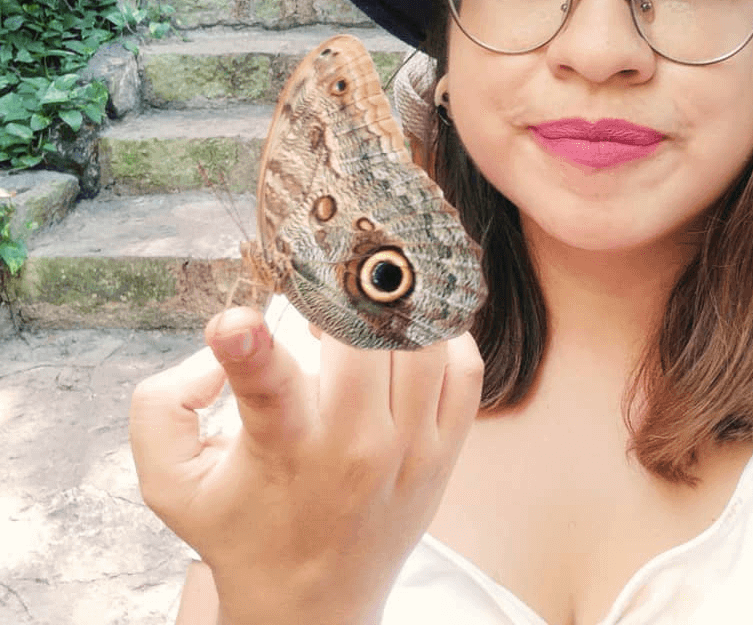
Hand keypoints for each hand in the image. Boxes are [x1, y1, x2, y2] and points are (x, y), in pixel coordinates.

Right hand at [129, 306, 482, 624]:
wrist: (309, 602)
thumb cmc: (240, 526)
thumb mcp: (171, 482)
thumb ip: (164, 404)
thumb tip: (222, 339)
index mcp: (283, 450)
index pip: (267, 388)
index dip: (248, 348)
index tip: (237, 320)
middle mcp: (354, 448)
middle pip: (362, 340)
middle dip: (338, 294)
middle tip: (320, 285)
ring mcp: (410, 448)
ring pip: (421, 342)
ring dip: (391, 309)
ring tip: (360, 310)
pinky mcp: (446, 451)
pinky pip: (464, 366)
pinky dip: (443, 334)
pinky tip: (409, 331)